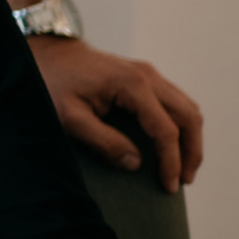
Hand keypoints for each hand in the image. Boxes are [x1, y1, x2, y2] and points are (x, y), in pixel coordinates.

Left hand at [27, 36, 203, 192]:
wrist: (46, 52)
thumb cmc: (53, 82)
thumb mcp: (69, 117)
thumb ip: (103, 141)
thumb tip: (135, 164)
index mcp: (132, 85)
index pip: (165, 130)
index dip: (171, 161)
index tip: (169, 186)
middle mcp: (148, 76)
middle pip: (189, 117)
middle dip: (191, 152)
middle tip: (184, 181)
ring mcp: (149, 73)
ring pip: (188, 108)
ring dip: (190, 138)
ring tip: (182, 167)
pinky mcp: (144, 75)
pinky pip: (176, 101)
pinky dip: (181, 124)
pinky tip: (172, 144)